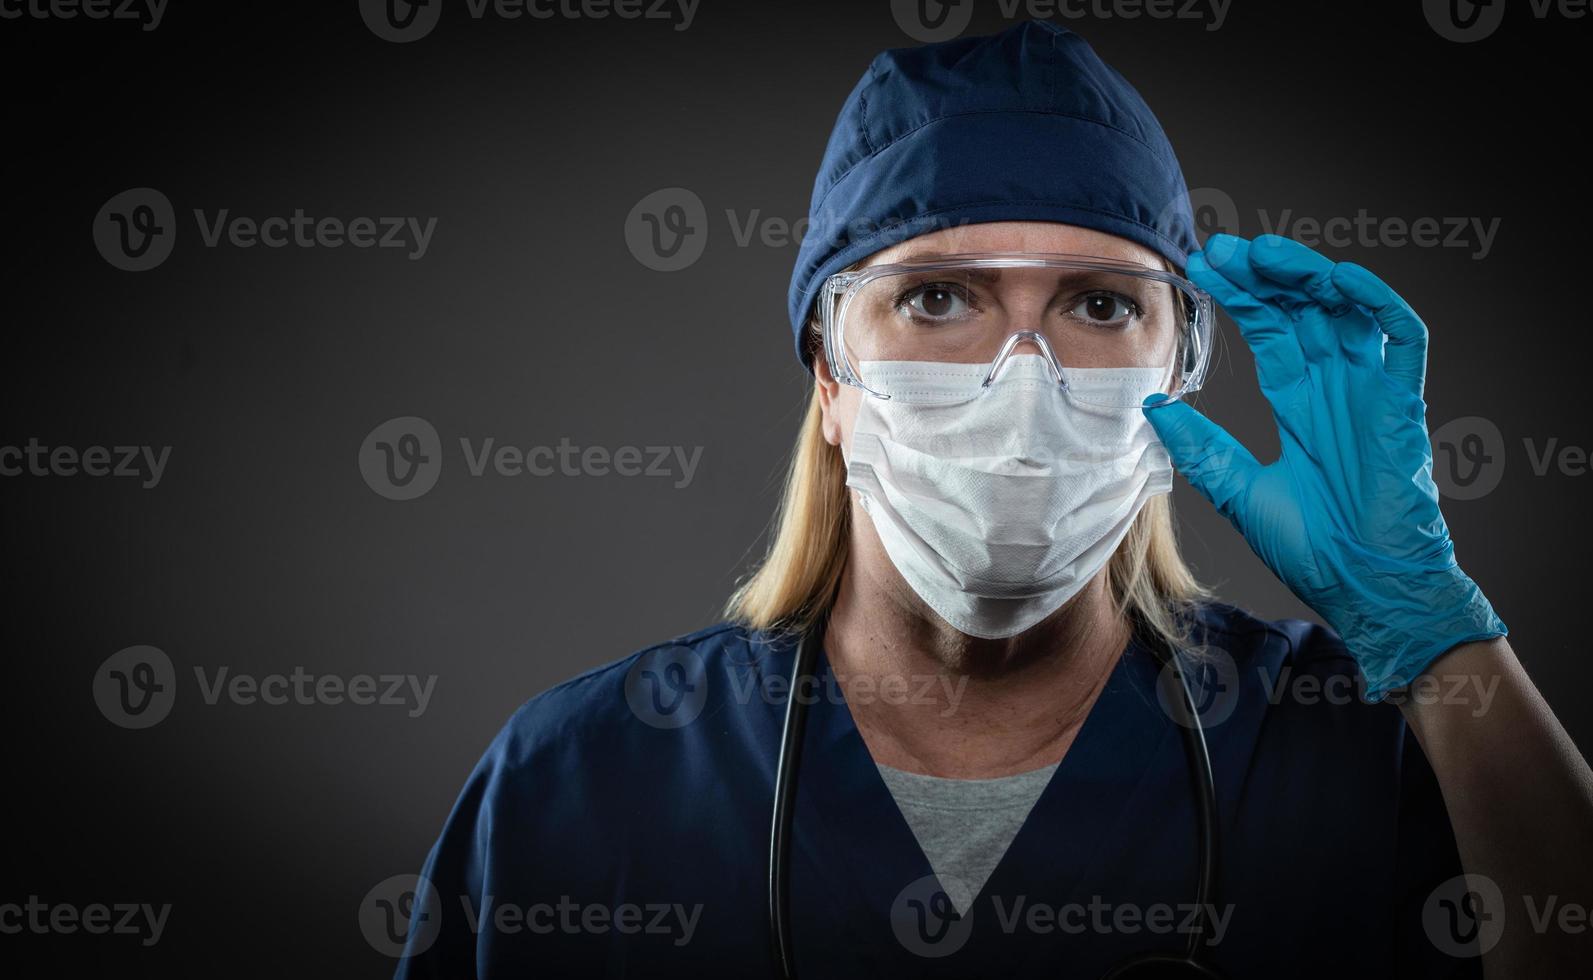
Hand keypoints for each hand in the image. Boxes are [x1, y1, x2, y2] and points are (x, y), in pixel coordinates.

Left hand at [1143, 234, 1504, 696]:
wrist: (1365, 586)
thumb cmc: (1314, 548)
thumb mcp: (1239, 490)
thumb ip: (1202, 447)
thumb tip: (1153, 405)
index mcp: (1299, 403)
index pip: (1269, 331)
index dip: (1241, 296)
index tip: (1203, 269)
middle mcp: (1335, 387)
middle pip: (1302, 310)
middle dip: (1264, 275)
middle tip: (1223, 250)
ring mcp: (1371, 391)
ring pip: (1345, 309)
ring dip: (1307, 275)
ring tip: (1264, 253)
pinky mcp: (1404, 403)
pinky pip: (1402, 337)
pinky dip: (1375, 302)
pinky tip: (1336, 278)